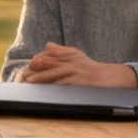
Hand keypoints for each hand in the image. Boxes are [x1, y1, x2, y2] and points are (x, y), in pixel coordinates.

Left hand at [18, 43, 137, 87]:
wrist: (115, 78)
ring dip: (41, 79)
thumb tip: (47, 45)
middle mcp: (72, 62)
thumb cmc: (94, 69)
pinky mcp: (82, 83)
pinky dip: (54, 88)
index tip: (25, 70)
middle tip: (23, 77)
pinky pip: (65, 85)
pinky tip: (46, 92)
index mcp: (69, 56)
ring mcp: (77, 72)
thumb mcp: (78, 56)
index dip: (35, 63)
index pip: (48, 57)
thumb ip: (62, 51)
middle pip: (49, 64)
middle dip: (35, 70)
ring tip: (29, 83)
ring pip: (54, 74)